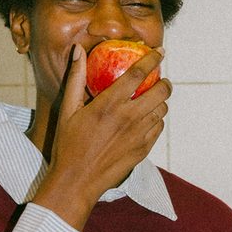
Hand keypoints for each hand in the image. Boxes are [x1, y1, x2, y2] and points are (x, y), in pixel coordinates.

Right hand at [36, 46, 169, 227]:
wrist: (77, 180)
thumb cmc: (68, 144)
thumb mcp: (67, 109)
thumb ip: (75, 78)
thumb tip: (78, 51)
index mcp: (109, 104)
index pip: (139, 74)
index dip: (152, 59)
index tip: (160, 52)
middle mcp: (128, 117)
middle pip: (160, 92)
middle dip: (164, 82)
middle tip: (161, 79)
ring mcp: (138, 135)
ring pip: (162, 110)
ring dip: (161, 101)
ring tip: (153, 98)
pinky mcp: (143, 149)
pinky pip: (158, 128)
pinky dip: (156, 120)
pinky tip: (147, 119)